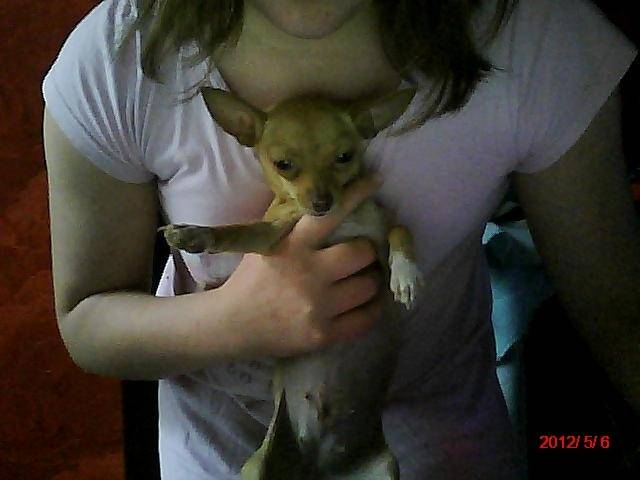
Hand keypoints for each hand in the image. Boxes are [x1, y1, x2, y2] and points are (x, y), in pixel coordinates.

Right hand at [217, 175, 384, 357]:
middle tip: (365, 253)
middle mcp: (308, 274)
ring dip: (372, 279)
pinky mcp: (323, 334)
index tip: (375, 181)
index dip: (355, 195)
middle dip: (368, 251)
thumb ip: (292, 225)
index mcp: (292, 247)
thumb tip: (322, 197)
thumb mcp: (264, 244)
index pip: (328, 215)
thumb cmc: (251, 280)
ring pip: (368, 286)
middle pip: (361, 254)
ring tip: (366, 277)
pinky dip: (372, 308)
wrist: (232, 325)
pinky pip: (365, 319)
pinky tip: (368, 302)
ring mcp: (317, 307)